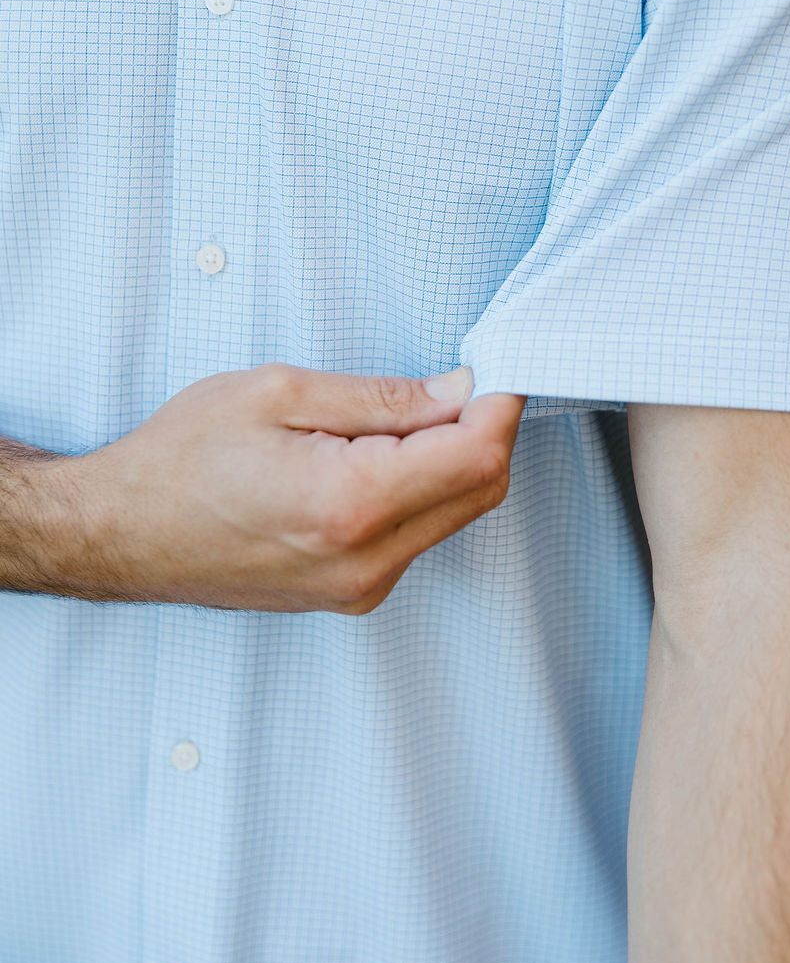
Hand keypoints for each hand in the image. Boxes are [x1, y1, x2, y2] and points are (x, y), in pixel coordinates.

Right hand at [10, 364, 525, 613]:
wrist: (117, 534)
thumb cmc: (181, 458)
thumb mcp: (280, 394)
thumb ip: (383, 398)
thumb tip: (459, 394)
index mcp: (352, 504)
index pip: (477, 457)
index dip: (499, 405)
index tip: (495, 367)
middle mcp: (367, 561)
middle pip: (481, 491)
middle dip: (483, 430)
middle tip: (456, 382)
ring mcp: (360, 588)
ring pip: (454, 515)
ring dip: (451, 461)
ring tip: (397, 419)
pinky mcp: (350, 595)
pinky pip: (417, 537)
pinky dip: (421, 491)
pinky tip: (378, 460)